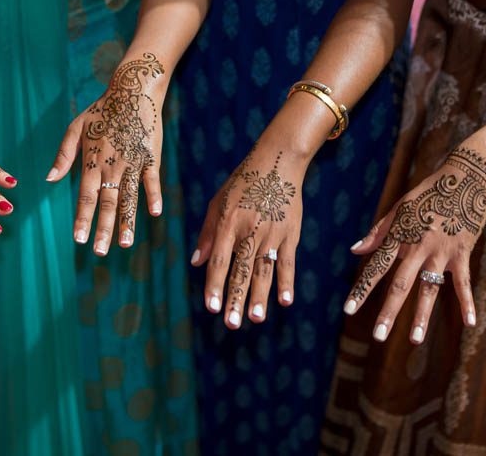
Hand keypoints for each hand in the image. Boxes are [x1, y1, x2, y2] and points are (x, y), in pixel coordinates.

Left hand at [48, 53, 166, 254]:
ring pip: (130, 197)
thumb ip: (63, 156)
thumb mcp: (75, 128)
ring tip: (125, 244)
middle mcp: (112, 166)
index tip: (78, 240)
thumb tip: (48, 180)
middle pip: (107, 203)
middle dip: (103, 230)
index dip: (82, 219)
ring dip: (127, 222)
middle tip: (100, 252)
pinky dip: (153, 196)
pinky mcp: (152, 157)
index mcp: (92, 161)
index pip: (85, 197)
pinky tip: (155, 214)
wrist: (133, 91)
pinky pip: (152, 181)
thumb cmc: (101, 110)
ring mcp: (133, 162)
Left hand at [193, 144, 303, 327]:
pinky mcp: (291, 234)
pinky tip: (285, 301)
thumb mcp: (217, 202)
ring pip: (265, 270)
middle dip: (235, 298)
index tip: (211, 308)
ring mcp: (272, 233)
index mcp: (228, 223)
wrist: (278, 162)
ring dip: (260, 296)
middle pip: (241, 270)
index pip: (220, 260)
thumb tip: (195, 263)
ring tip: (256, 319)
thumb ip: (207, 233)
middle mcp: (250, 230)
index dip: (215, 285)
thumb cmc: (242, 182)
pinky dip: (287, 282)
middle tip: (231, 324)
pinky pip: (288, 262)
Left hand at [343, 145, 485, 343]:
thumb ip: (378, 232)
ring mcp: (440, 253)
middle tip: (376, 337)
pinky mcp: (462, 253)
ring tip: (413, 340)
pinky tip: (469, 324)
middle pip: (399, 285)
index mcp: (398, 238)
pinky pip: (463, 283)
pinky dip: (467, 303)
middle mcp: (416, 248)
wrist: (464, 178)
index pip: (375, 269)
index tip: (348, 310)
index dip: (361, 290)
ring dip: (421, 316)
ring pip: (428, 289)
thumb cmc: (428, 193)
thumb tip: (355, 250)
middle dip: (387, 313)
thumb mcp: (399, 208)